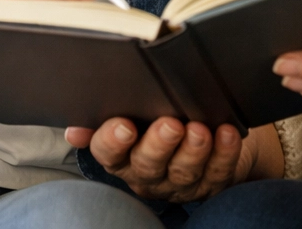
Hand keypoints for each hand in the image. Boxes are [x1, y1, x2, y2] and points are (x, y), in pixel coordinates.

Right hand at [65, 117, 259, 202]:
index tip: (123, 125)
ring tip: (200, 130)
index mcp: (124, 158)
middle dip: (159, 145)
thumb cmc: (159, 122)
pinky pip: (219, 170)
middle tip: (170, 124)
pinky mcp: (212, 181)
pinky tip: (227, 134)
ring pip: (185, 171)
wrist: (205, 136)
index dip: (113, 141)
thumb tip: (74, 129)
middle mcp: (150, 174)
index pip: (110, 154)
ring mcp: (182, 182)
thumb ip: (104, 122)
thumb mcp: (132, 120)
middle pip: (149, 164)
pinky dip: (224, 152)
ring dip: (193, 150)